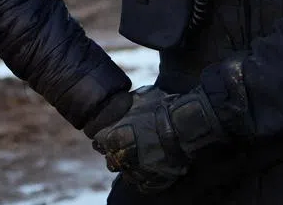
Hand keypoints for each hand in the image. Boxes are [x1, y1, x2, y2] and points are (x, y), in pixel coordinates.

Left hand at [92, 85, 226, 193]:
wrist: (183, 124)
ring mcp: (138, 170)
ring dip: (130, 167)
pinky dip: (145, 178)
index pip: (100, 142)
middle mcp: (122, 157)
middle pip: (111, 161)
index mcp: (112, 137)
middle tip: (128, 146)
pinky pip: (143, 184)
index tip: (112, 135)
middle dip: (117, 154)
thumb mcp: (137, 98)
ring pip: (126, 174)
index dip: (106, 138)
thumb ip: (124, 105)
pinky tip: (149, 169)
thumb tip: (121, 101)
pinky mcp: (154, 180)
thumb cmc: (160, 107)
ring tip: (140, 158)